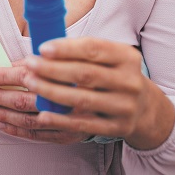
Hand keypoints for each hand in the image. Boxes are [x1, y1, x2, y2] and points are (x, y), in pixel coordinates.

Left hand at [0, 62, 89, 143]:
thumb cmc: (98, 72)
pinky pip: (40, 135)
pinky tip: (2, 123)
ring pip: (33, 118)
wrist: (127, 102)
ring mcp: (74, 119)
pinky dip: (18, 130)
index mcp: (76, 72)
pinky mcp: (72, 134)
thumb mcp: (82, 56)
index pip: (38, 70)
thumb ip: (52, 57)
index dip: (11, 73)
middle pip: (33, 95)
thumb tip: (18, 62)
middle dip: (4, 92)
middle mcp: (78, 96)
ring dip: (7, 111)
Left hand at [22, 37, 174, 149]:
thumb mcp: (110, 58)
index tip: (42, 48)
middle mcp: (129, 81)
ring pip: (82, 99)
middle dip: (53, 69)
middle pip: (85, 74)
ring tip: (30, 83)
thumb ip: (83, 51)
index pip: (93, 49)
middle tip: (30, 64)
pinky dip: (61, 120)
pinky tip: (42, 115)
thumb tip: (43, 48)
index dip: (66, 48)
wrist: (145, 108)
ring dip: (51, 91)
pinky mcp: (117, 127)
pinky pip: (84, 124)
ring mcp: (124, 106)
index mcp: (126, 57)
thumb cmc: (115, 75)